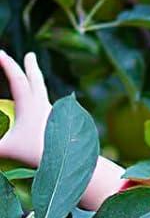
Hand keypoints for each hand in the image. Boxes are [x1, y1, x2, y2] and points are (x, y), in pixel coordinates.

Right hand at [0, 50, 53, 169]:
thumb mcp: (9, 149)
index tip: (0, 53)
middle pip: (37, 80)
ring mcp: (56, 116)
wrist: (73, 164)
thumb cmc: (39, 154)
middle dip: (31, 66)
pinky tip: (46, 111)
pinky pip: (52, 109)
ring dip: (39, 86)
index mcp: (31, 104)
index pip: (17, 77)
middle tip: (31, 56)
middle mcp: (45, 106)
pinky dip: (45, 104)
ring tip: (36, 82)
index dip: (7, 63)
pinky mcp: (63, 127)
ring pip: (46, 96)